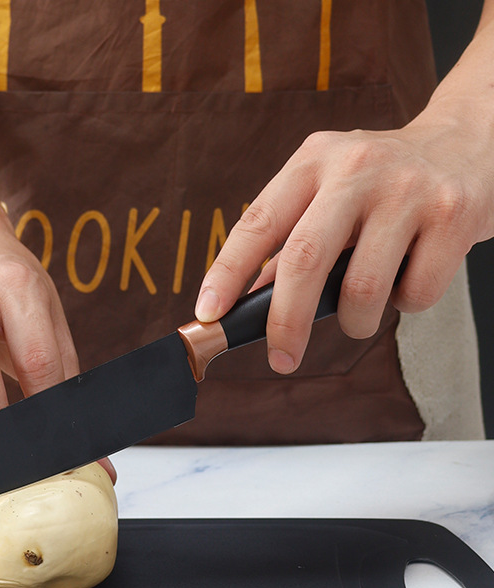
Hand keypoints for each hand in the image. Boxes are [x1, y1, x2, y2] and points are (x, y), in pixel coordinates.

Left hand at [195, 119, 493, 373]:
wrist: (471, 139)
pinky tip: (411, 277)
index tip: (208, 313)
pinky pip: (415, 294)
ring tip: (362, 309)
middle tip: (282, 358)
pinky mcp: (453, 214)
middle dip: (285, 323)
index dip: (227, 273)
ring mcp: (408, 188)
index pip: (257, 223)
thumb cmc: (383, 181)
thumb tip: (248, 304)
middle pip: (304, 261)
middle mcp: (356, 168)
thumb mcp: (328, 192)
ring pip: (361, 290)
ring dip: (355, 322)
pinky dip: (406, 304)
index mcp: (312, 162)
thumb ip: (291, 242)